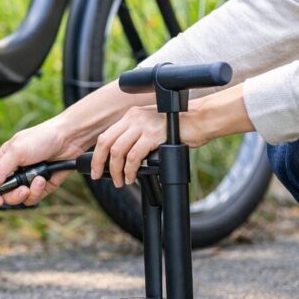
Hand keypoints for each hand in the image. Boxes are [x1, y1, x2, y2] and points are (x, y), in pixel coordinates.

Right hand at [0, 118, 85, 209]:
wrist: (70, 138)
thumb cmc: (41, 138)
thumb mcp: (16, 151)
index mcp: (4, 161)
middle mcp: (15, 172)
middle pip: (4, 195)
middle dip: (6, 197)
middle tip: (3, 199)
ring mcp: (29, 180)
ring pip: (20, 199)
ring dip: (25, 193)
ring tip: (33, 181)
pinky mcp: (43, 186)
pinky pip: (35, 197)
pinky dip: (38, 191)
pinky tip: (42, 179)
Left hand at [90, 104, 212, 186]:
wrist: (202, 119)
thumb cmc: (180, 128)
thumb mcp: (152, 129)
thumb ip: (137, 138)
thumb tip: (123, 160)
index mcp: (131, 116)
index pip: (106, 136)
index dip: (98, 154)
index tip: (96, 168)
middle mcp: (134, 118)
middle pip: (106, 143)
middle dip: (100, 163)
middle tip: (99, 177)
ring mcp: (143, 125)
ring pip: (118, 151)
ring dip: (116, 170)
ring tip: (120, 181)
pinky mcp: (154, 135)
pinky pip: (134, 157)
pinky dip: (130, 170)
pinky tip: (132, 177)